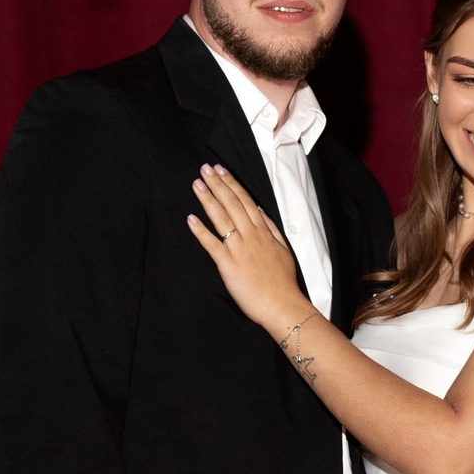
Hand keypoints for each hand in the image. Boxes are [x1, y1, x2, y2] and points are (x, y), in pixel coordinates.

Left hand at [187, 164, 307, 334]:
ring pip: (221, 218)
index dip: (231, 183)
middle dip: (217, 184)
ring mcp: (239, 249)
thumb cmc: (283, 281)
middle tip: (204, 169)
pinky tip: (190, 218)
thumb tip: (259, 210)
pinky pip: (212, 244)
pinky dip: (200, 231)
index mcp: (263, 231)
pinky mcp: (228, 264)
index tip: (221, 170)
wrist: (282, 304)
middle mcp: (250, 235)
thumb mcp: (283, 249)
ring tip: (197, 184)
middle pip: (231, 204)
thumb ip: (271, 228)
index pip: (245, 200)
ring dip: (208, 199)